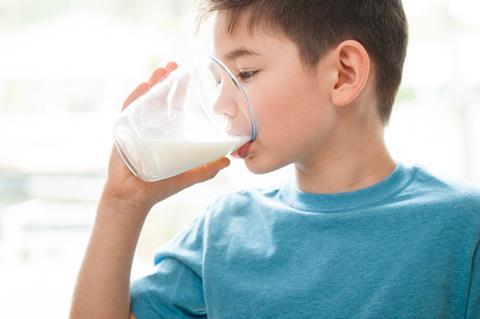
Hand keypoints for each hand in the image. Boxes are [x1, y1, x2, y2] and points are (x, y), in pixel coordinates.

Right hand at [102, 62, 229, 211]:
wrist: (135, 199)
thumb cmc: (160, 186)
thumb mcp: (189, 175)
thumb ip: (208, 168)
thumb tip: (229, 161)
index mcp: (165, 132)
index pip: (173, 105)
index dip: (179, 89)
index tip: (186, 73)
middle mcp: (150, 126)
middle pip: (158, 98)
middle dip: (165, 80)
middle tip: (174, 65)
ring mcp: (136, 128)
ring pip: (144, 100)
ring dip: (152, 84)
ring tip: (161, 70)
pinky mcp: (123, 133)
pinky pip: (129, 111)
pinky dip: (136, 98)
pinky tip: (144, 86)